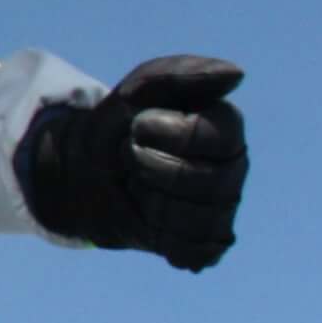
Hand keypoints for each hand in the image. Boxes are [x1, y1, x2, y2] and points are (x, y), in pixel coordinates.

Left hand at [14, 57, 249, 270]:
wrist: (85, 170)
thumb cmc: (120, 123)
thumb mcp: (139, 88)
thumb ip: (184, 74)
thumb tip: (237, 74)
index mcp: (227, 128)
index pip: (212, 137)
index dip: (165, 133)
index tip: (137, 126)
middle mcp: (234, 169)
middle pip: (205, 182)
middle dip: (150, 168)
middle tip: (132, 157)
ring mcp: (223, 209)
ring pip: (195, 220)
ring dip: (149, 202)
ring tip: (140, 186)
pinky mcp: (206, 243)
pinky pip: (191, 249)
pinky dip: (159, 235)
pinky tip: (148, 217)